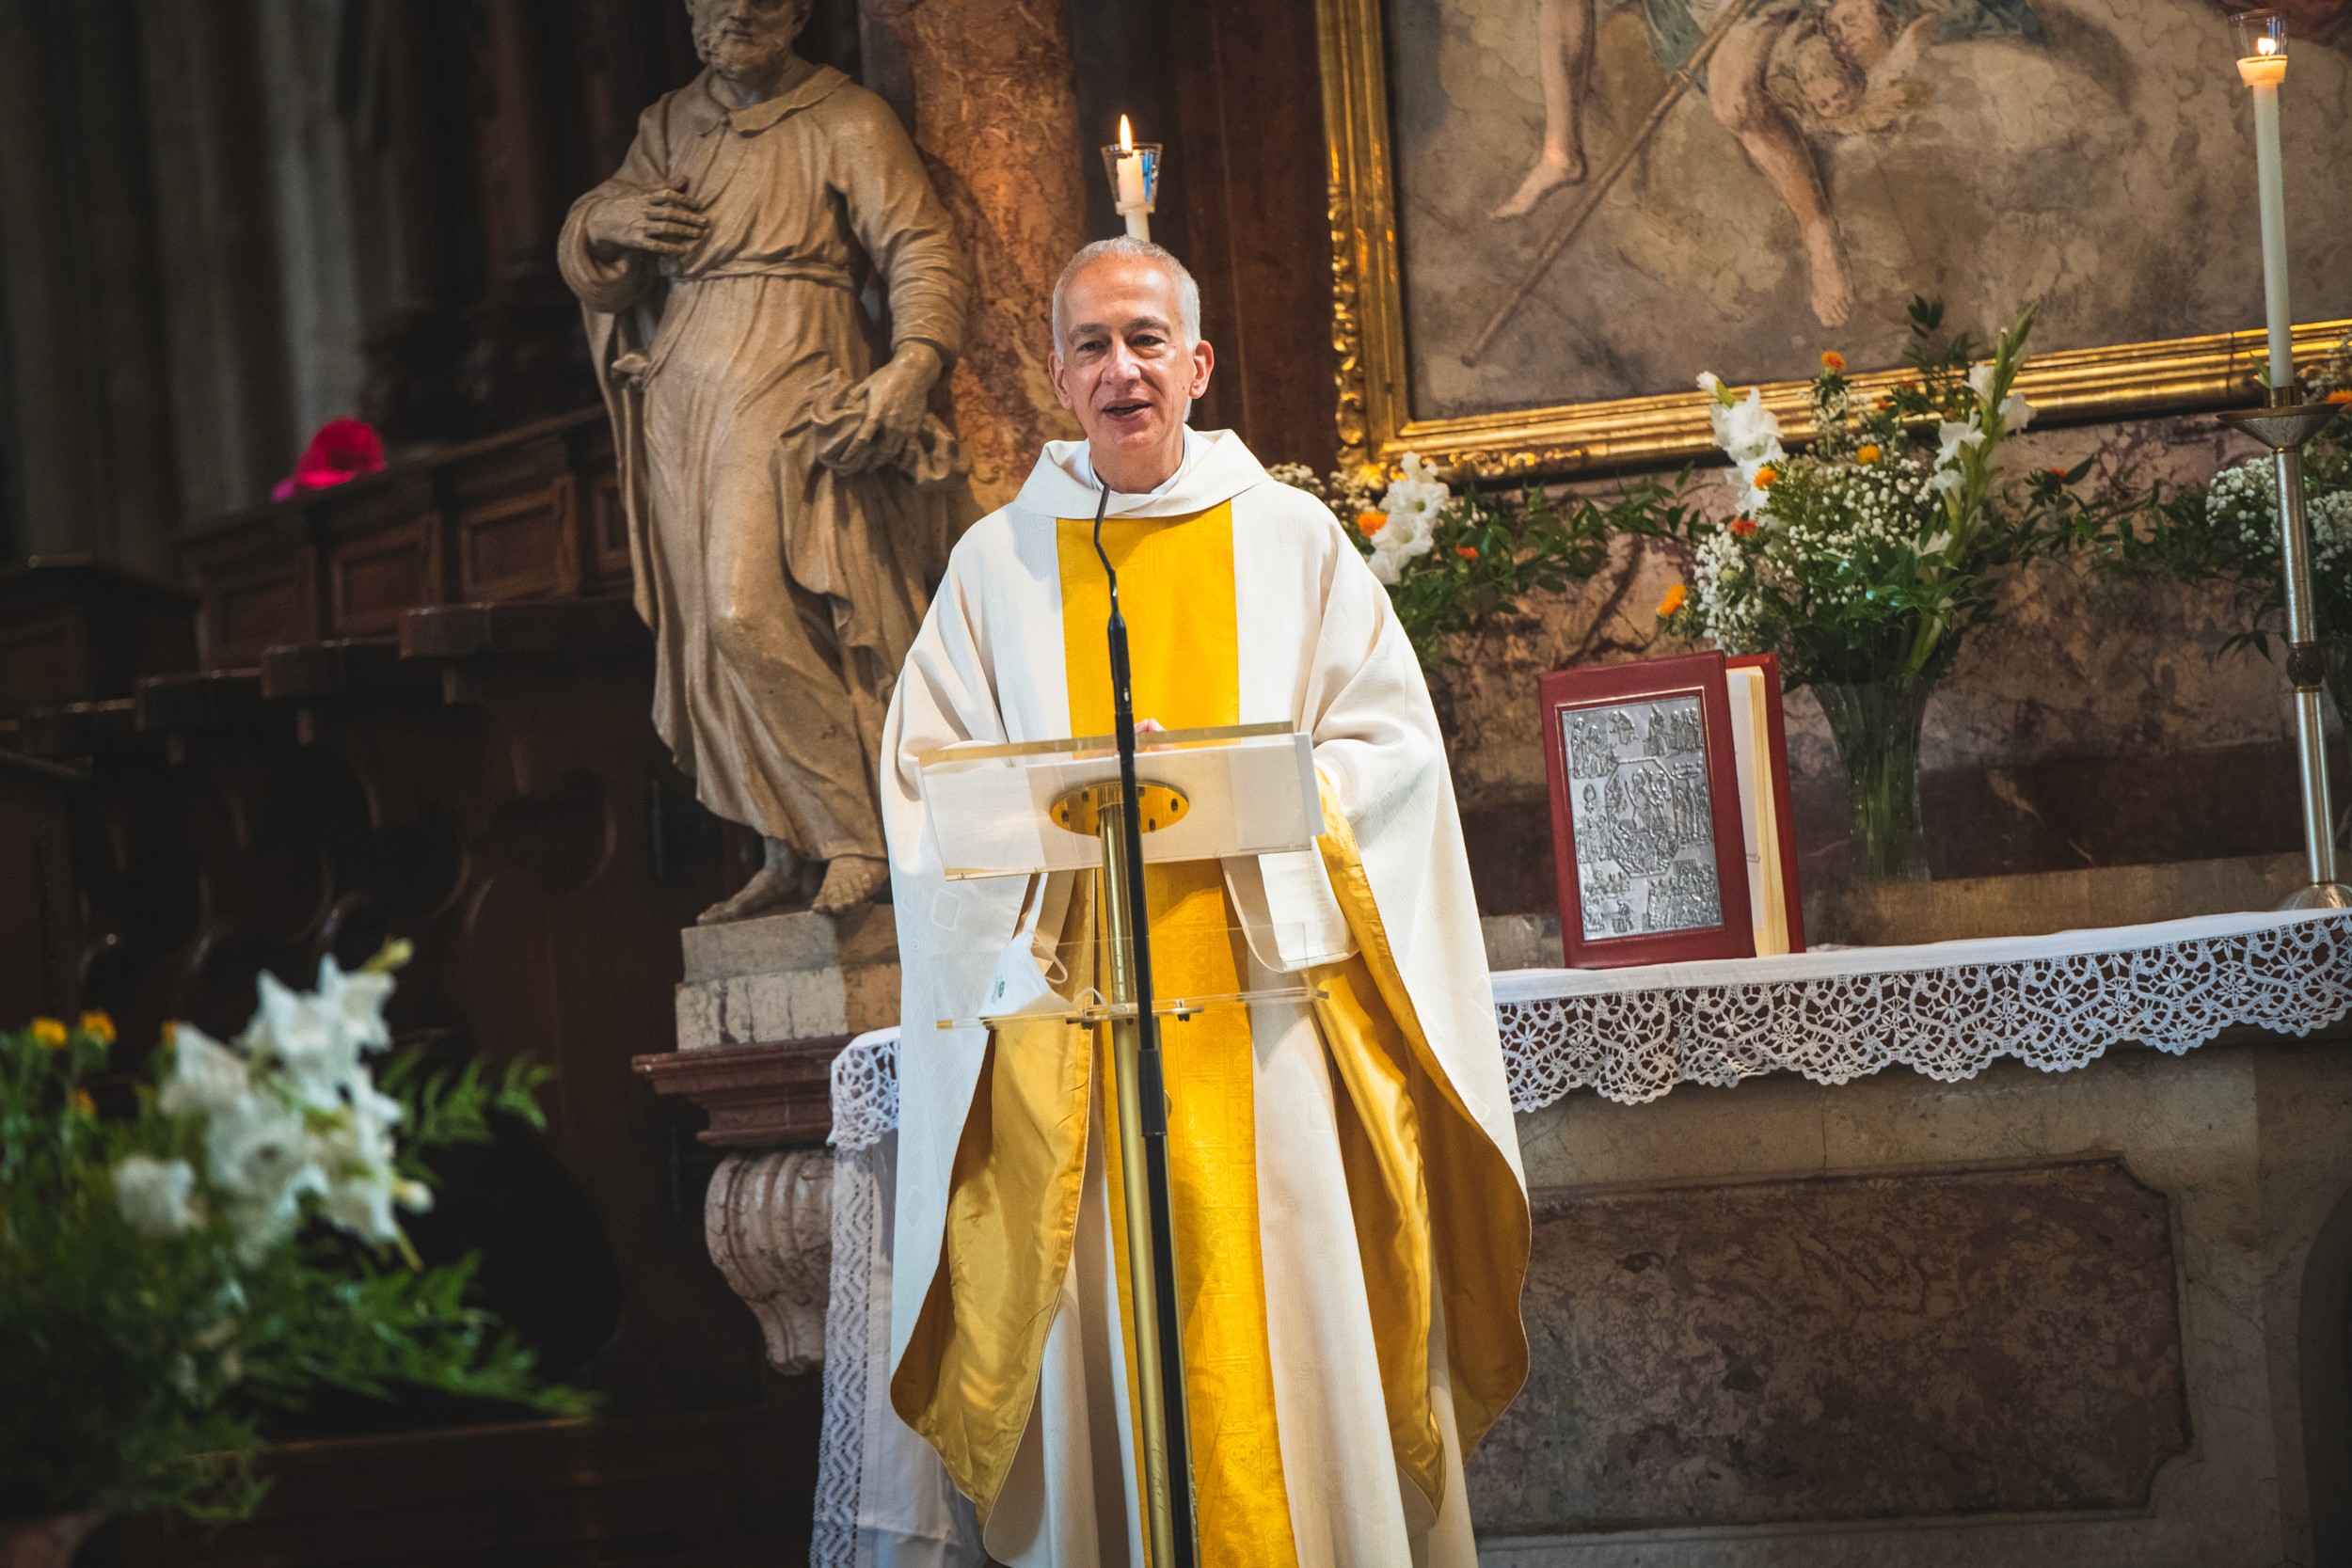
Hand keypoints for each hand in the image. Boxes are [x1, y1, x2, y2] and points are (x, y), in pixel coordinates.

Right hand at [583, 179, 709, 261]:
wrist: (599, 219)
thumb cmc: (626, 205)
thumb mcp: (642, 192)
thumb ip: (665, 187)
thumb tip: (685, 179)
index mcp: (645, 197)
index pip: (667, 195)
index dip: (684, 200)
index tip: (698, 205)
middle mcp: (643, 211)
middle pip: (670, 213)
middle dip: (689, 218)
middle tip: (705, 222)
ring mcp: (639, 226)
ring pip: (665, 229)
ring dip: (684, 232)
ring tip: (699, 235)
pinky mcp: (635, 241)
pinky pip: (655, 246)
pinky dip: (670, 248)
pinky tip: (683, 251)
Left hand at [832, 343, 944, 472]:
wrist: (913, 373)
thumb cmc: (888, 376)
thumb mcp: (868, 383)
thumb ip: (856, 394)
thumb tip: (845, 402)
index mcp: (876, 414)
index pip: (862, 438)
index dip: (853, 452)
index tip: (845, 460)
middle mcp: (890, 425)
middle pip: (879, 451)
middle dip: (870, 462)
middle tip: (862, 468)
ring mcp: (904, 428)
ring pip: (893, 452)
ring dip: (883, 461)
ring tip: (875, 466)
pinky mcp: (914, 428)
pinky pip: (910, 449)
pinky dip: (905, 459)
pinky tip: (900, 466)